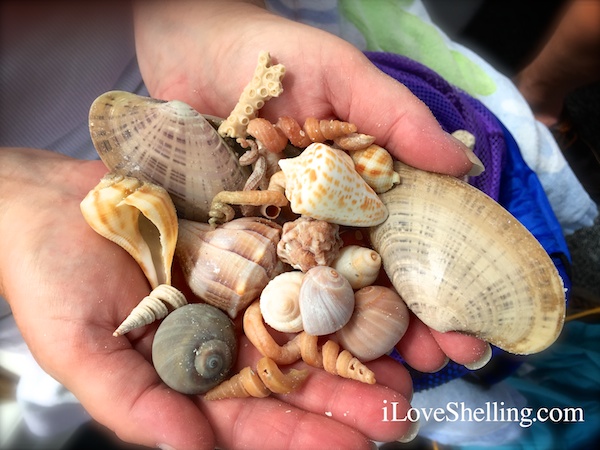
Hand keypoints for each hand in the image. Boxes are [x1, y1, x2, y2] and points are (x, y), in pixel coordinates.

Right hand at [0, 148, 415, 448]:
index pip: (254, 417)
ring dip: (356, 340)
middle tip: (401, 410)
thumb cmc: (50, 279)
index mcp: (192, 373)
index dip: (302, 436)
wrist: (48, 203)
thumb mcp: (80, 349)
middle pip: (296, 374)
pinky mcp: (251, 239)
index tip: (354, 447)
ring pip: (308, 320)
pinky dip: (335, 273)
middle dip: (347, 394)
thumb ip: (134, 404)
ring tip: (408, 359)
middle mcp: (226, 334)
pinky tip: (375, 284)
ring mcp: (242, 286)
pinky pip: (299, 258)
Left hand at [132, 0, 490, 424]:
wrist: (191, 47)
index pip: (411, 241)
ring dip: (353, 334)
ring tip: (383, 374)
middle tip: (436, 365)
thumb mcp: (343, 76)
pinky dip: (284, 316)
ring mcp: (282, 230)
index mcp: (362, 183)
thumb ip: (397, 117)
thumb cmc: (272, 53)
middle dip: (405, 323)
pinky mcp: (237, 236)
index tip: (466, 325)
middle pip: (372, 276)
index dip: (440, 283)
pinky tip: (307, 353)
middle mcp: (327, 215)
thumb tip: (463, 165)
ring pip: (322, 290)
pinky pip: (263, 280)